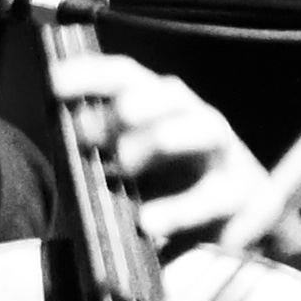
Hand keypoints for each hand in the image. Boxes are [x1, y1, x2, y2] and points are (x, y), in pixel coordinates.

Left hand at [53, 49, 300, 261]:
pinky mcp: (244, 192)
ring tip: (122, 168)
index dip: (93, 75)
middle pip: (170, 94)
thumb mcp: (128, 169)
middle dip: (132, 105)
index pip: (128, 77)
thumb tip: (61, 144)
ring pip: (206, 128)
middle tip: (89, 131)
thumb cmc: (171, 188)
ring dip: (164, 141)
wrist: (237, 223)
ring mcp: (225, 152)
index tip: (55, 83)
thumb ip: (99, 155)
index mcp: (160, 107)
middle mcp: (195, 118)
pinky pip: (219, 195)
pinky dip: (184, 210)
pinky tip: (151, 225)